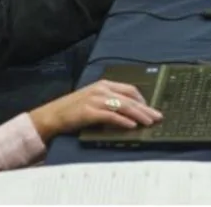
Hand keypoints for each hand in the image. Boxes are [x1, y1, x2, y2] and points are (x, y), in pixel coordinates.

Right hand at [28, 79, 161, 140]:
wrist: (52, 115)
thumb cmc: (73, 110)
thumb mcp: (93, 100)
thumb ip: (109, 102)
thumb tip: (130, 112)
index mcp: (104, 85)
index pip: (130, 89)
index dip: (143, 99)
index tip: (151, 109)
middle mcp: (101, 90)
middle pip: (130, 98)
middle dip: (146, 108)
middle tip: (157, 117)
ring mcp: (95, 100)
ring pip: (124, 106)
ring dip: (139, 115)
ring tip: (149, 122)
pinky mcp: (90, 112)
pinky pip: (111, 116)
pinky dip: (123, 121)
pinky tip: (131, 126)